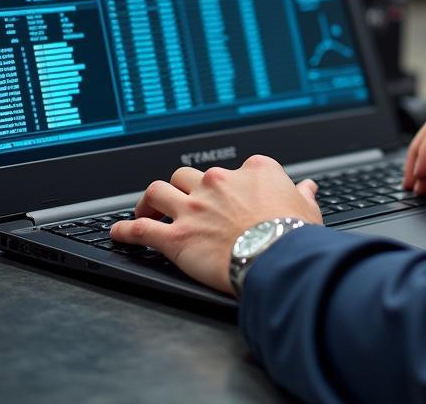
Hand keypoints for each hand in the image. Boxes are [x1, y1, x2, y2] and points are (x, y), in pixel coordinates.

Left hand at [110, 155, 321, 294]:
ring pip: (159, 191)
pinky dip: (126, 229)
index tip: (227, 195)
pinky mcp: (176, 236)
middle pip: (188, 174)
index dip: (229, 183)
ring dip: (150, 200)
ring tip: (147, 209)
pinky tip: (118, 232)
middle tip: (181, 201)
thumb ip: (301, 195)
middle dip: (183, 187)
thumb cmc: (293, 234)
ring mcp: (194, 207)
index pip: (235, 168)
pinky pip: (141, 228)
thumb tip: (306, 188)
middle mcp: (218, 182)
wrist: (277, 258)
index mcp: (252, 171)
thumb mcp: (305, 209)